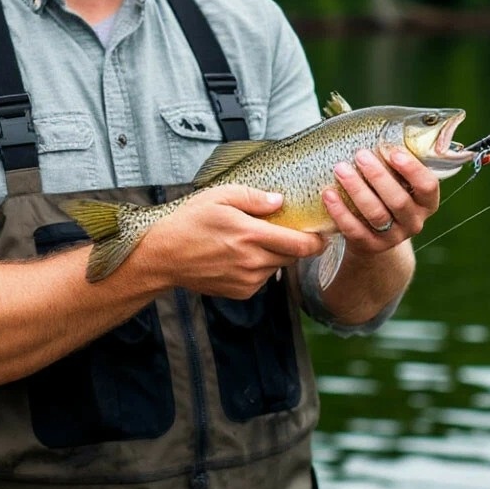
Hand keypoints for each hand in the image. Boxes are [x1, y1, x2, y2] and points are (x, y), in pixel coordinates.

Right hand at [136, 184, 325, 299]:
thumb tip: (280, 201)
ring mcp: (247, 280)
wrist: (165, 256)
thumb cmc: (190, 221)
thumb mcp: (220, 196)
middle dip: (296, 244)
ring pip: (277, 266)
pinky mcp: (241, 292)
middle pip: (292, 256)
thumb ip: (254, 198)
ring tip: (254, 240)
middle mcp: (253, 262)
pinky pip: (262, 278)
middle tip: (289, 229)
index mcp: (251, 236)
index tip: (324, 232)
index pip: (300, 245)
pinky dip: (260, 266)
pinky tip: (240, 255)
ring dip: (275, 254)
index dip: (318, 240)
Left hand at [321, 147, 439, 253]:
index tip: (393, 151)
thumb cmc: (384, 191)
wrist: (372, 232)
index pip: (428, 187)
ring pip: (376, 214)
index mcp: (426, 202)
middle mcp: (414, 221)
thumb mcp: (396, 177)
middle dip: (378, 176)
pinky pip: (354, 230)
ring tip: (340, 168)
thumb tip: (374, 121)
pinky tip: (328, 194)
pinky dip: (340, 211)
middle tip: (360, 154)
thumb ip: (393, 156)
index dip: (413, 170)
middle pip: (399, 200)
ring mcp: (393, 237)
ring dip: (357, 189)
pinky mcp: (370, 246)